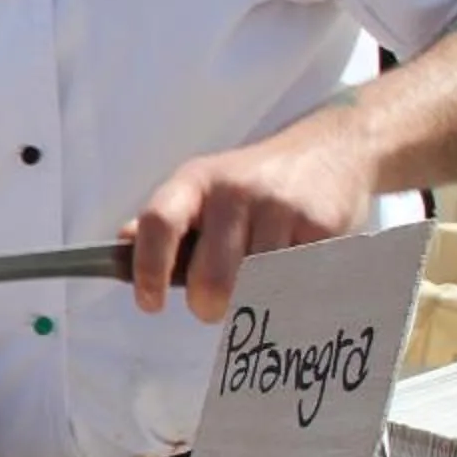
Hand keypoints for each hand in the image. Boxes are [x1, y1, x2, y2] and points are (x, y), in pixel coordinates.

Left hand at [128, 124, 373, 323]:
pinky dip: (291, 293)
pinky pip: (295, 285)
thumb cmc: (255, 181)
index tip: (150, 303)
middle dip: (209, 306)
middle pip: (211, 280)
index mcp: (196, 181)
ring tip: (259, 283)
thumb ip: (167, 221)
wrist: (333, 149)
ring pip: (255, 291)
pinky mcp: (321, 228)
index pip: (160, 224)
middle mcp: (236, 191)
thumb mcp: (204, 185)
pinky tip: (293, 271)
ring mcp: (281, 209)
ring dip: (254, 302)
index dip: (148, 270)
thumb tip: (123, 245)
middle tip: (214, 304)